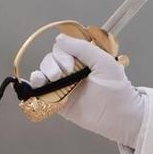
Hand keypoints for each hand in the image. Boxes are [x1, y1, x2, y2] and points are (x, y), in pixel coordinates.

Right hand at [27, 34, 143, 145]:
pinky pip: (41, 92)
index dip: (62, 53)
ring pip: (44, 73)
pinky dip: (33, 86)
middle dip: (52, 64)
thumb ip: (83, 48)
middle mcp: (70, 70)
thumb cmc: (116, 88)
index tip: (70, 64)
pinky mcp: (58, 101)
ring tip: (48, 79)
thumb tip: (59, 38)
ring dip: (41, 73)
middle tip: (62, 73)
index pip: (62, 48)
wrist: (119, 116)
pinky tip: (33, 84)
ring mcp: (63, 86)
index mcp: (82, 58)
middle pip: (50, 59)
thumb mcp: (104, 62)